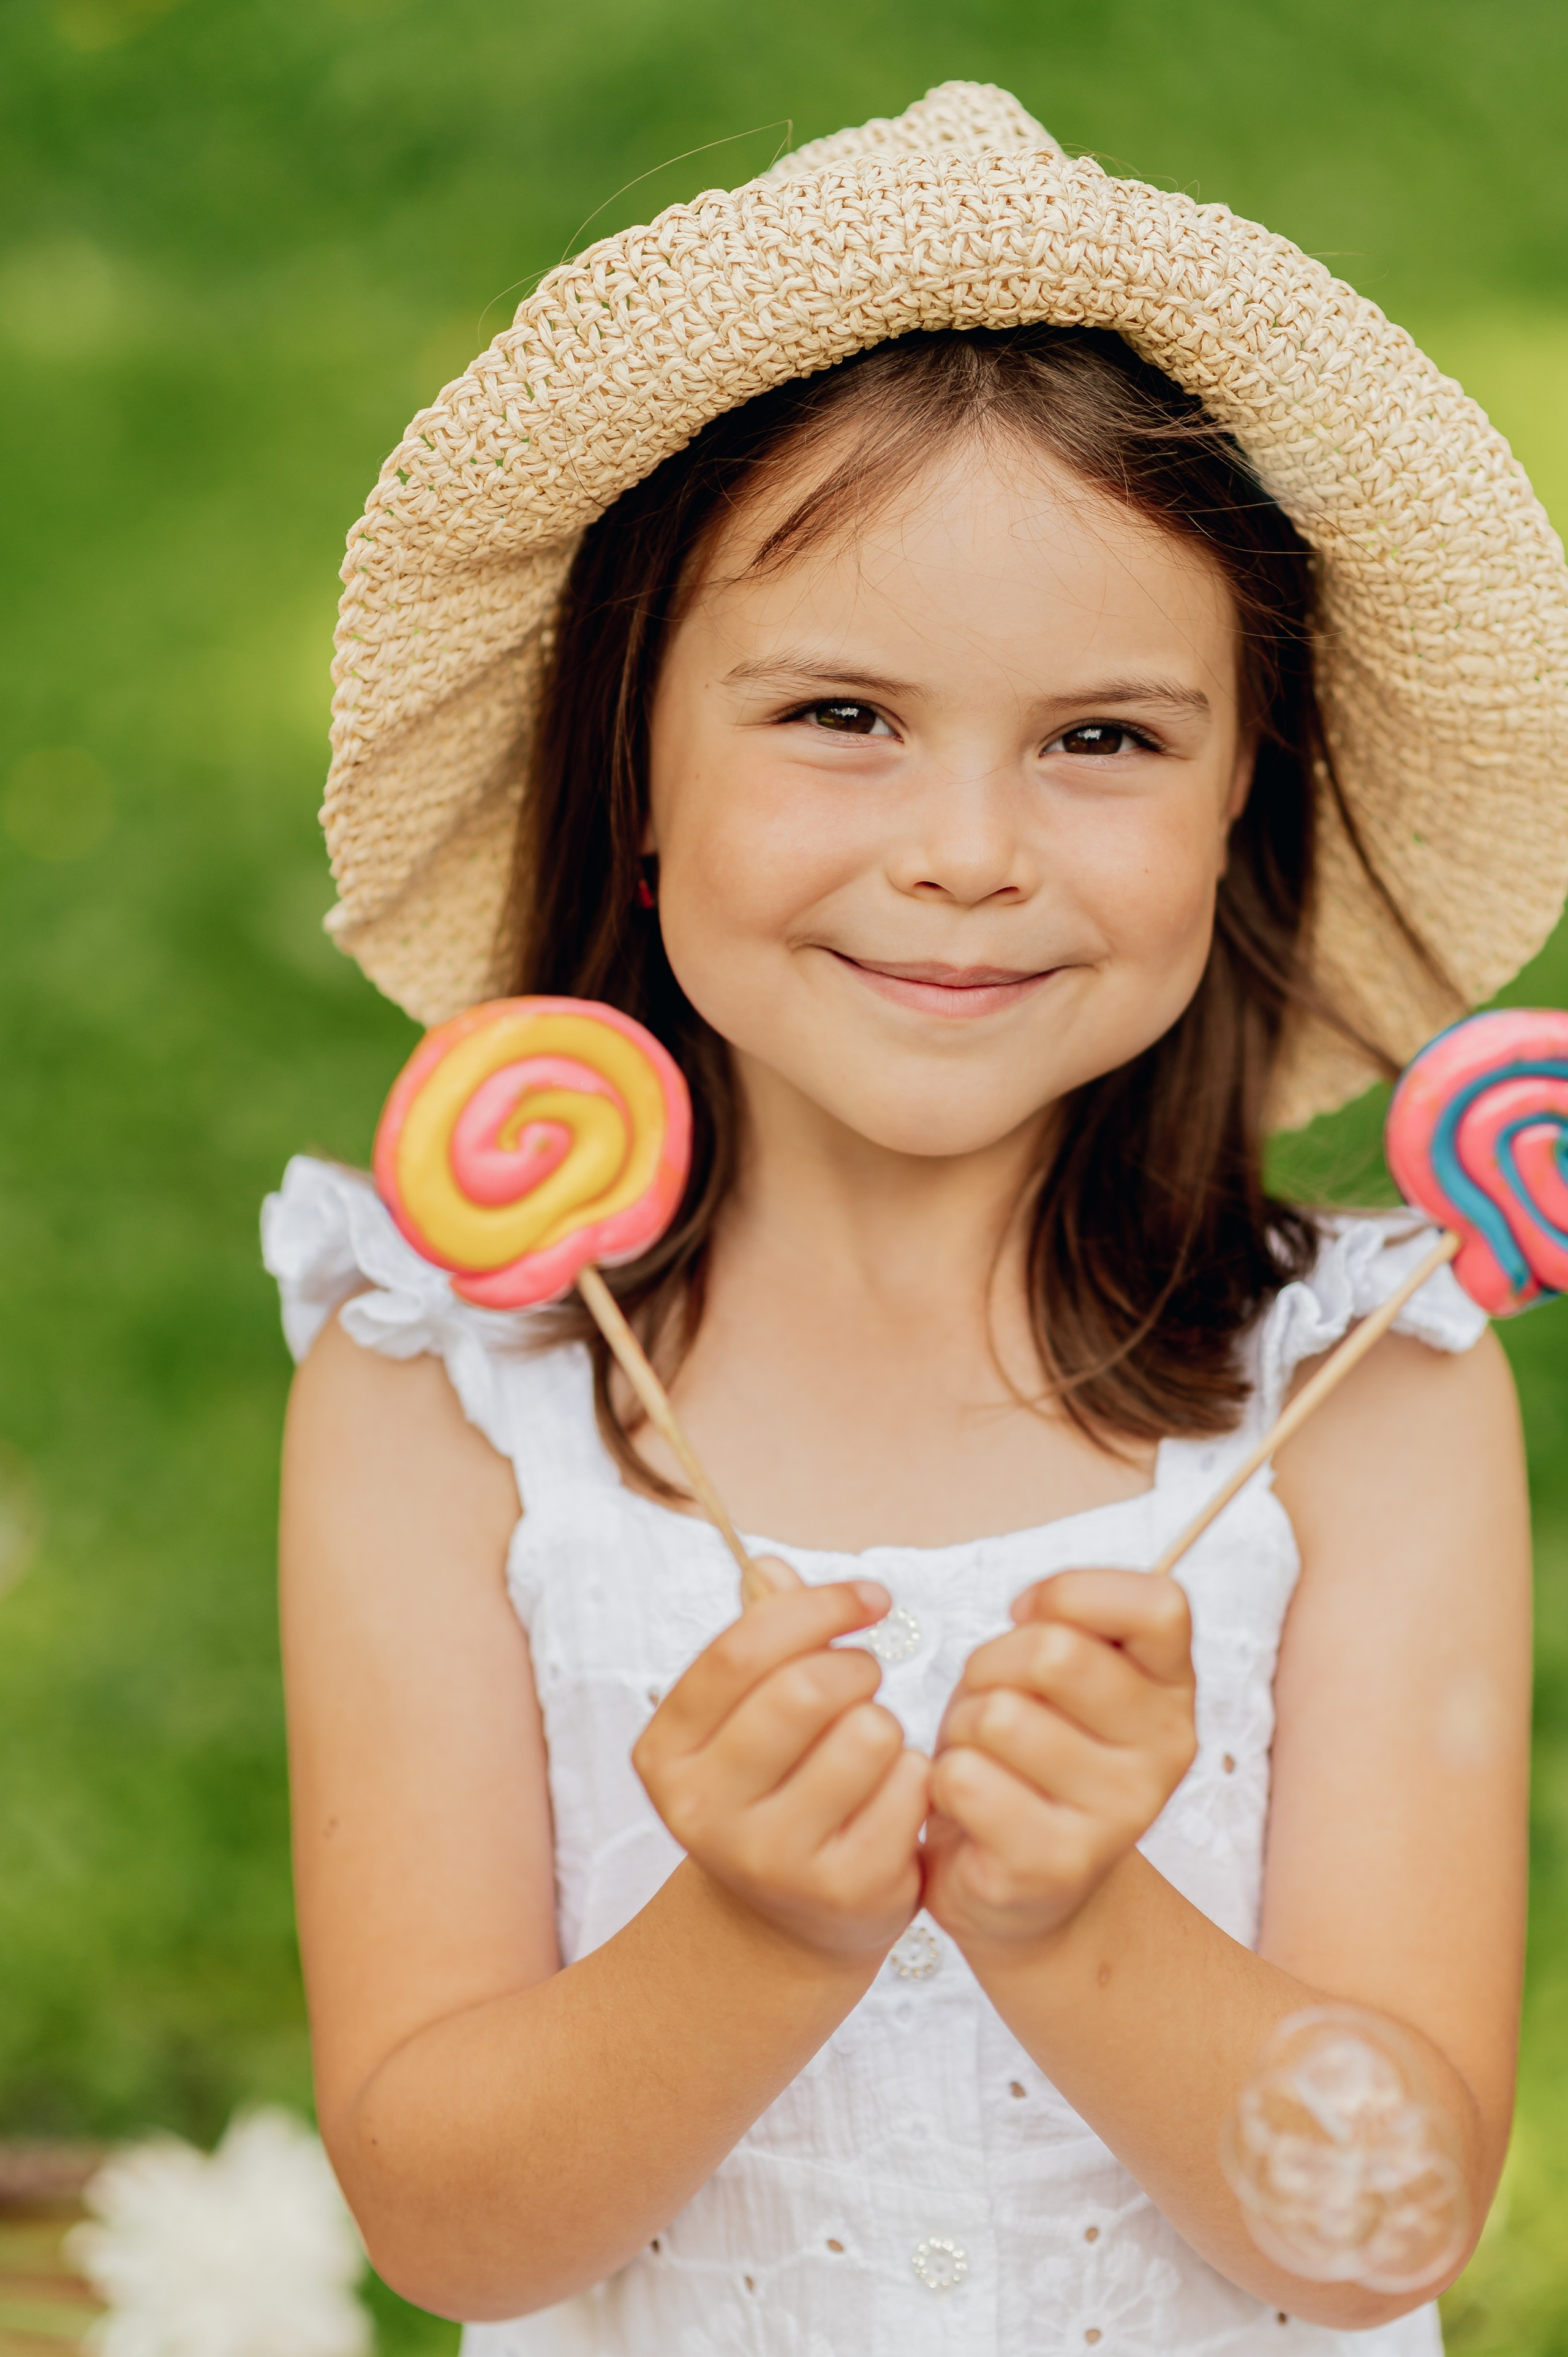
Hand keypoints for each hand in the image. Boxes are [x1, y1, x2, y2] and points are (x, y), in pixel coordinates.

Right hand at [633, 1567, 929, 1959]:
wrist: (782, 1927)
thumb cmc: (770, 1792)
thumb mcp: (743, 1719)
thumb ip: (760, 1639)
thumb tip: (766, 1566)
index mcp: (666, 1753)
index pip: (743, 1649)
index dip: (818, 1606)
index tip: (871, 1599)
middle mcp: (704, 1811)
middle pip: (806, 1689)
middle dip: (856, 1668)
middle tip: (865, 1681)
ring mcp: (773, 1858)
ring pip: (868, 1735)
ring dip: (887, 1727)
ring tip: (870, 1750)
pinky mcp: (843, 1891)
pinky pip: (909, 1790)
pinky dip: (914, 1780)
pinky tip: (891, 1800)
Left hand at [923, 1569, 1196, 1952]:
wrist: (1025, 1885)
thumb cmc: (1031, 1752)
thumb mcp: (1057, 1674)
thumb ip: (1065, 1624)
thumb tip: (1035, 1609)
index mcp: (1172, 1689)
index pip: (1159, 1604)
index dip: (1071, 1593)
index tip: (1030, 1618)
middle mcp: (1165, 1751)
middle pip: (1054, 1652)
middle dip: (992, 1664)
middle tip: (989, 1700)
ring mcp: (1118, 1814)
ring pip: (998, 1716)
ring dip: (963, 1728)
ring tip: (982, 1758)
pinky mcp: (1056, 1865)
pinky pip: (966, 1779)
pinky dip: (944, 1781)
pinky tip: (968, 1805)